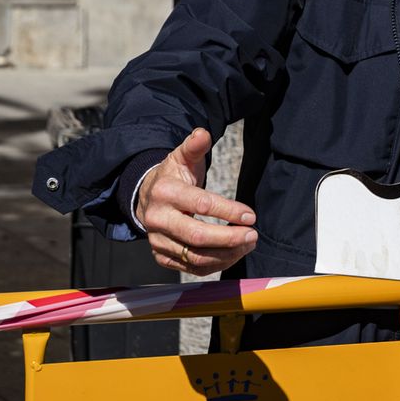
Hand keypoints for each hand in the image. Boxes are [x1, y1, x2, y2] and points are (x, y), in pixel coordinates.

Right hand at [137, 127, 257, 275]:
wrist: (145, 198)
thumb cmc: (172, 177)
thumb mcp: (181, 157)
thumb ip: (194, 146)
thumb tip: (203, 133)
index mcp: (164, 192)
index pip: (201, 205)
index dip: (228, 211)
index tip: (251, 216)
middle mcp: (158, 220)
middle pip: (197, 237)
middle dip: (229, 239)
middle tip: (253, 236)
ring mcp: (158, 241)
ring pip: (195, 257)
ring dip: (226, 254)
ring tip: (248, 244)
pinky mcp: (162, 257)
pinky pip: (191, 267)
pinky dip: (216, 264)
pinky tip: (233, 254)